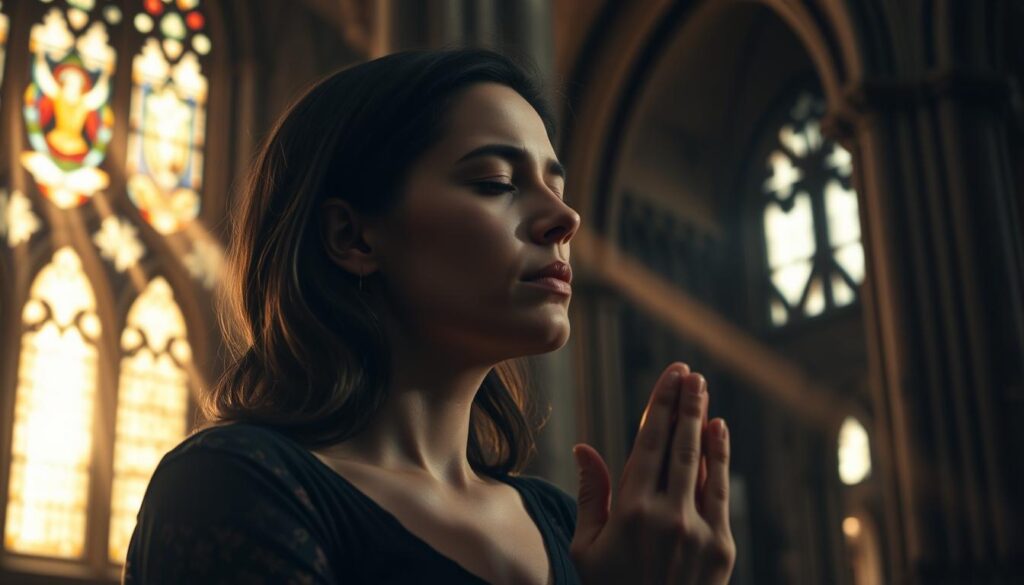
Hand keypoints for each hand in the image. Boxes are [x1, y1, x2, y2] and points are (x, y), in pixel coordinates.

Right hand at [569, 362, 734, 583]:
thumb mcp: (583, 549)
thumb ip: (590, 496)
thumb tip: (585, 448)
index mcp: (629, 512)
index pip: (649, 443)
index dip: (660, 405)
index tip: (670, 376)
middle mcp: (666, 515)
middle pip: (679, 444)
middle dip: (684, 403)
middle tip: (690, 371)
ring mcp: (698, 531)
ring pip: (702, 463)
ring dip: (704, 421)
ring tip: (703, 389)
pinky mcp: (721, 548)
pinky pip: (720, 492)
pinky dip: (720, 458)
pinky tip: (718, 430)